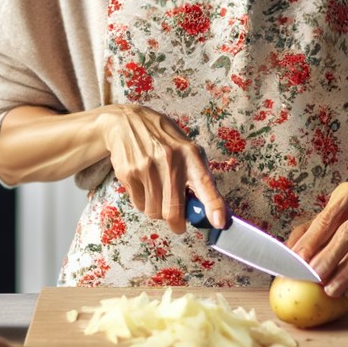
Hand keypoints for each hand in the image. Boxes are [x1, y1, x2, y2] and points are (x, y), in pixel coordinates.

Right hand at [95, 104, 226, 233]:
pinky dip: (143, 203)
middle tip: (177, 223)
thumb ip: (197, 177)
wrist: (128, 122)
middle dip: (177, 224)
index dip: (214, 205)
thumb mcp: (187, 149)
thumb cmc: (163, 140)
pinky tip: (144, 186)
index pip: (205, 183)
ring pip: (154, 212)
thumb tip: (211, 211)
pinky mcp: (129, 173)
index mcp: (190, 154)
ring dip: (157, 211)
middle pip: (173, 211)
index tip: (219, 222)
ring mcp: (147, 167)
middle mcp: (170, 160)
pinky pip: (139, 205)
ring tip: (158, 193)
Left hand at [287, 181, 347, 301]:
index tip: (298, 261)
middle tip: (315, 278)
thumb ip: (304, 236)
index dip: (312, 241)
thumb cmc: (340, 216)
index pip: (326, 220)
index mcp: (346, 195)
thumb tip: (285, 259)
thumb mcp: (322, 216)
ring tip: (330, 291)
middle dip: (330, 258)